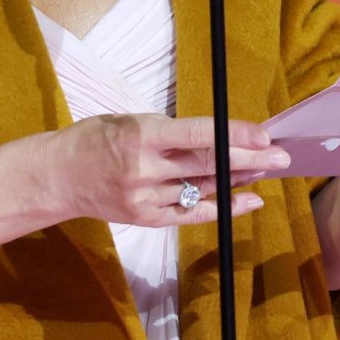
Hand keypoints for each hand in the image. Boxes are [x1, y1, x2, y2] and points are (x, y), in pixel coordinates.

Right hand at [49, 114, 288, 226]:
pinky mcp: (146, 219)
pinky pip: (193, 215)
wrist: (56, 177)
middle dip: (250, 159)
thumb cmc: (93, 139)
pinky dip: (224, 207)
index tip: (263, 135)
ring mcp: (146, 198)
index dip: (234, 136)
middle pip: (207, 164)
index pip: (198, 135)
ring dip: (240, 179)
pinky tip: (250, 201)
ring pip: (204, 188)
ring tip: (268, 169)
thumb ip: (168, 132)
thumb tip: (216, 137)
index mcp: (140, 136)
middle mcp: (145, 169)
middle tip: (282, 154)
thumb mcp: (128, 120)